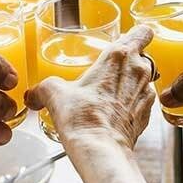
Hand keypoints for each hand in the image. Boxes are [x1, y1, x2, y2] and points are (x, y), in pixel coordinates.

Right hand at [25, 25, 155, 148]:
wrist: (101, 149)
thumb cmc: (83, 118)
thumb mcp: (55, 93)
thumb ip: (43, 88)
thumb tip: (33, 95)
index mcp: (119, 56)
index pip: (143, 32)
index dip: (137, 34)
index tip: (127, 38)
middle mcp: (139, 71)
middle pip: (143, 55)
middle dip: (129, 60)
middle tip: (110, 68)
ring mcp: (146, 93)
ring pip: (145, 78)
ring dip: (132, 82)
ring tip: (110, 93)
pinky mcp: (148, 114)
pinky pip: (143, 101)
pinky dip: (133, 103)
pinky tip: (115, 111)